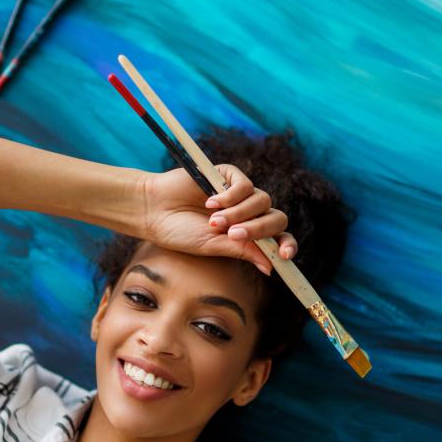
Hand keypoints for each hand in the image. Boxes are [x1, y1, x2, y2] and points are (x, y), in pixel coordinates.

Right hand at [139, 164, 297, 274]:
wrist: (154, 210)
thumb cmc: (181, 232)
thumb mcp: (214, 247)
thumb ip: (243, 251)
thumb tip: (271, 266)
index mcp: (248, 234)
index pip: (278, 238)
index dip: (287, 245)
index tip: (285, 255)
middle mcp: (249, 213)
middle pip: (275, 218)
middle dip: (259, 228)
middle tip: (233, 235)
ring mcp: (241, 194)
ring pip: (262, 201)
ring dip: (239, 213)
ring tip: (214, 221)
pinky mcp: (229, 175)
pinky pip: (245, 184)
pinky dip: (230, 196)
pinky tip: (210, 202)